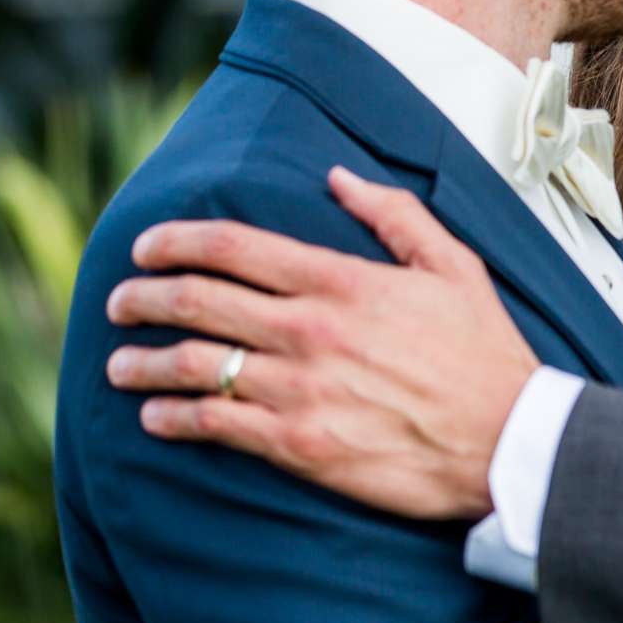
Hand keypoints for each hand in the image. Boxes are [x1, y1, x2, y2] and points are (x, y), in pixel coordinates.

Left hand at [104, 167, 539, 519]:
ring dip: (142, 362)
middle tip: (116, 301)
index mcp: (341, 280)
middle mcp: (309, 329)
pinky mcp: (298, 446)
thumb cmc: (485, 352)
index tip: (143, 246)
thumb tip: (338, 177)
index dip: (176, 241)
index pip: (234, 246)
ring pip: (192, 365)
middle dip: (141, 297)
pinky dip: (171, 418)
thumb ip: (394, 215)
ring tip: (117, 363)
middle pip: (197, 300)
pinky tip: (153, 416)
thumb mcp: (454, 266)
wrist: (506, 442)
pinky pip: (214, 425)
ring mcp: (299, 390)